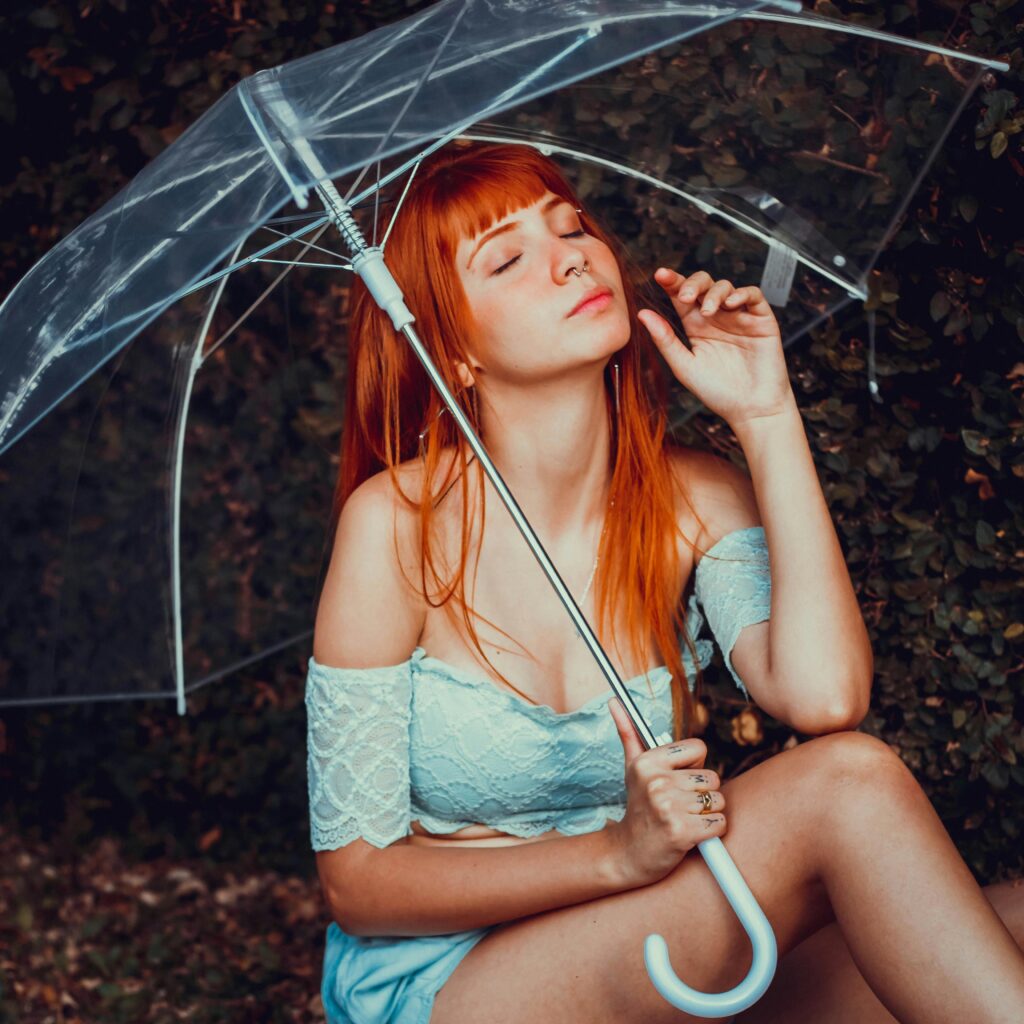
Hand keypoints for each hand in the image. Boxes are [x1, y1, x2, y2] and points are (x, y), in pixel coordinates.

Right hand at [604, 696, 726, 888]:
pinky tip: (691, 835)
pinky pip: (719, 824)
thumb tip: (614, 701)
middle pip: (712, 777)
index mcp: (648, 761)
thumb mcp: (632, 768)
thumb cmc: (638, 807)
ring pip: (719, 801)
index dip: (695, 766)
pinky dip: (712, 833)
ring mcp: (668, 806)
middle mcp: (656, 781)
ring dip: (709, 814)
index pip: (699, 748)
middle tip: (680, 805)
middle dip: (703, 794)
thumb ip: (629, 733)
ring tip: (685, 819)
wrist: (629, 854)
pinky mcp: (681, 832)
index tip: (679, 780)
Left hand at [638, 268, 796, 429]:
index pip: (682, 297)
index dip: (672, 282)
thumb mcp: (684, 365)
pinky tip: (730, 304)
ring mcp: (739, 317)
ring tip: (709, 311)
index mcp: (696, 326)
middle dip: (692, 283)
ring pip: (726, 286)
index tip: (660, 275)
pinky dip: (741, 293)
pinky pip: (753, 295)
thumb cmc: (717, 392)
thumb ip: (664, 339)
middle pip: (703, 284)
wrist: (751, 409)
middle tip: (684, 297)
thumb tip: (642, 313)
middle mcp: (717, 318)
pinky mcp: (761, 319)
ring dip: (714, 293)